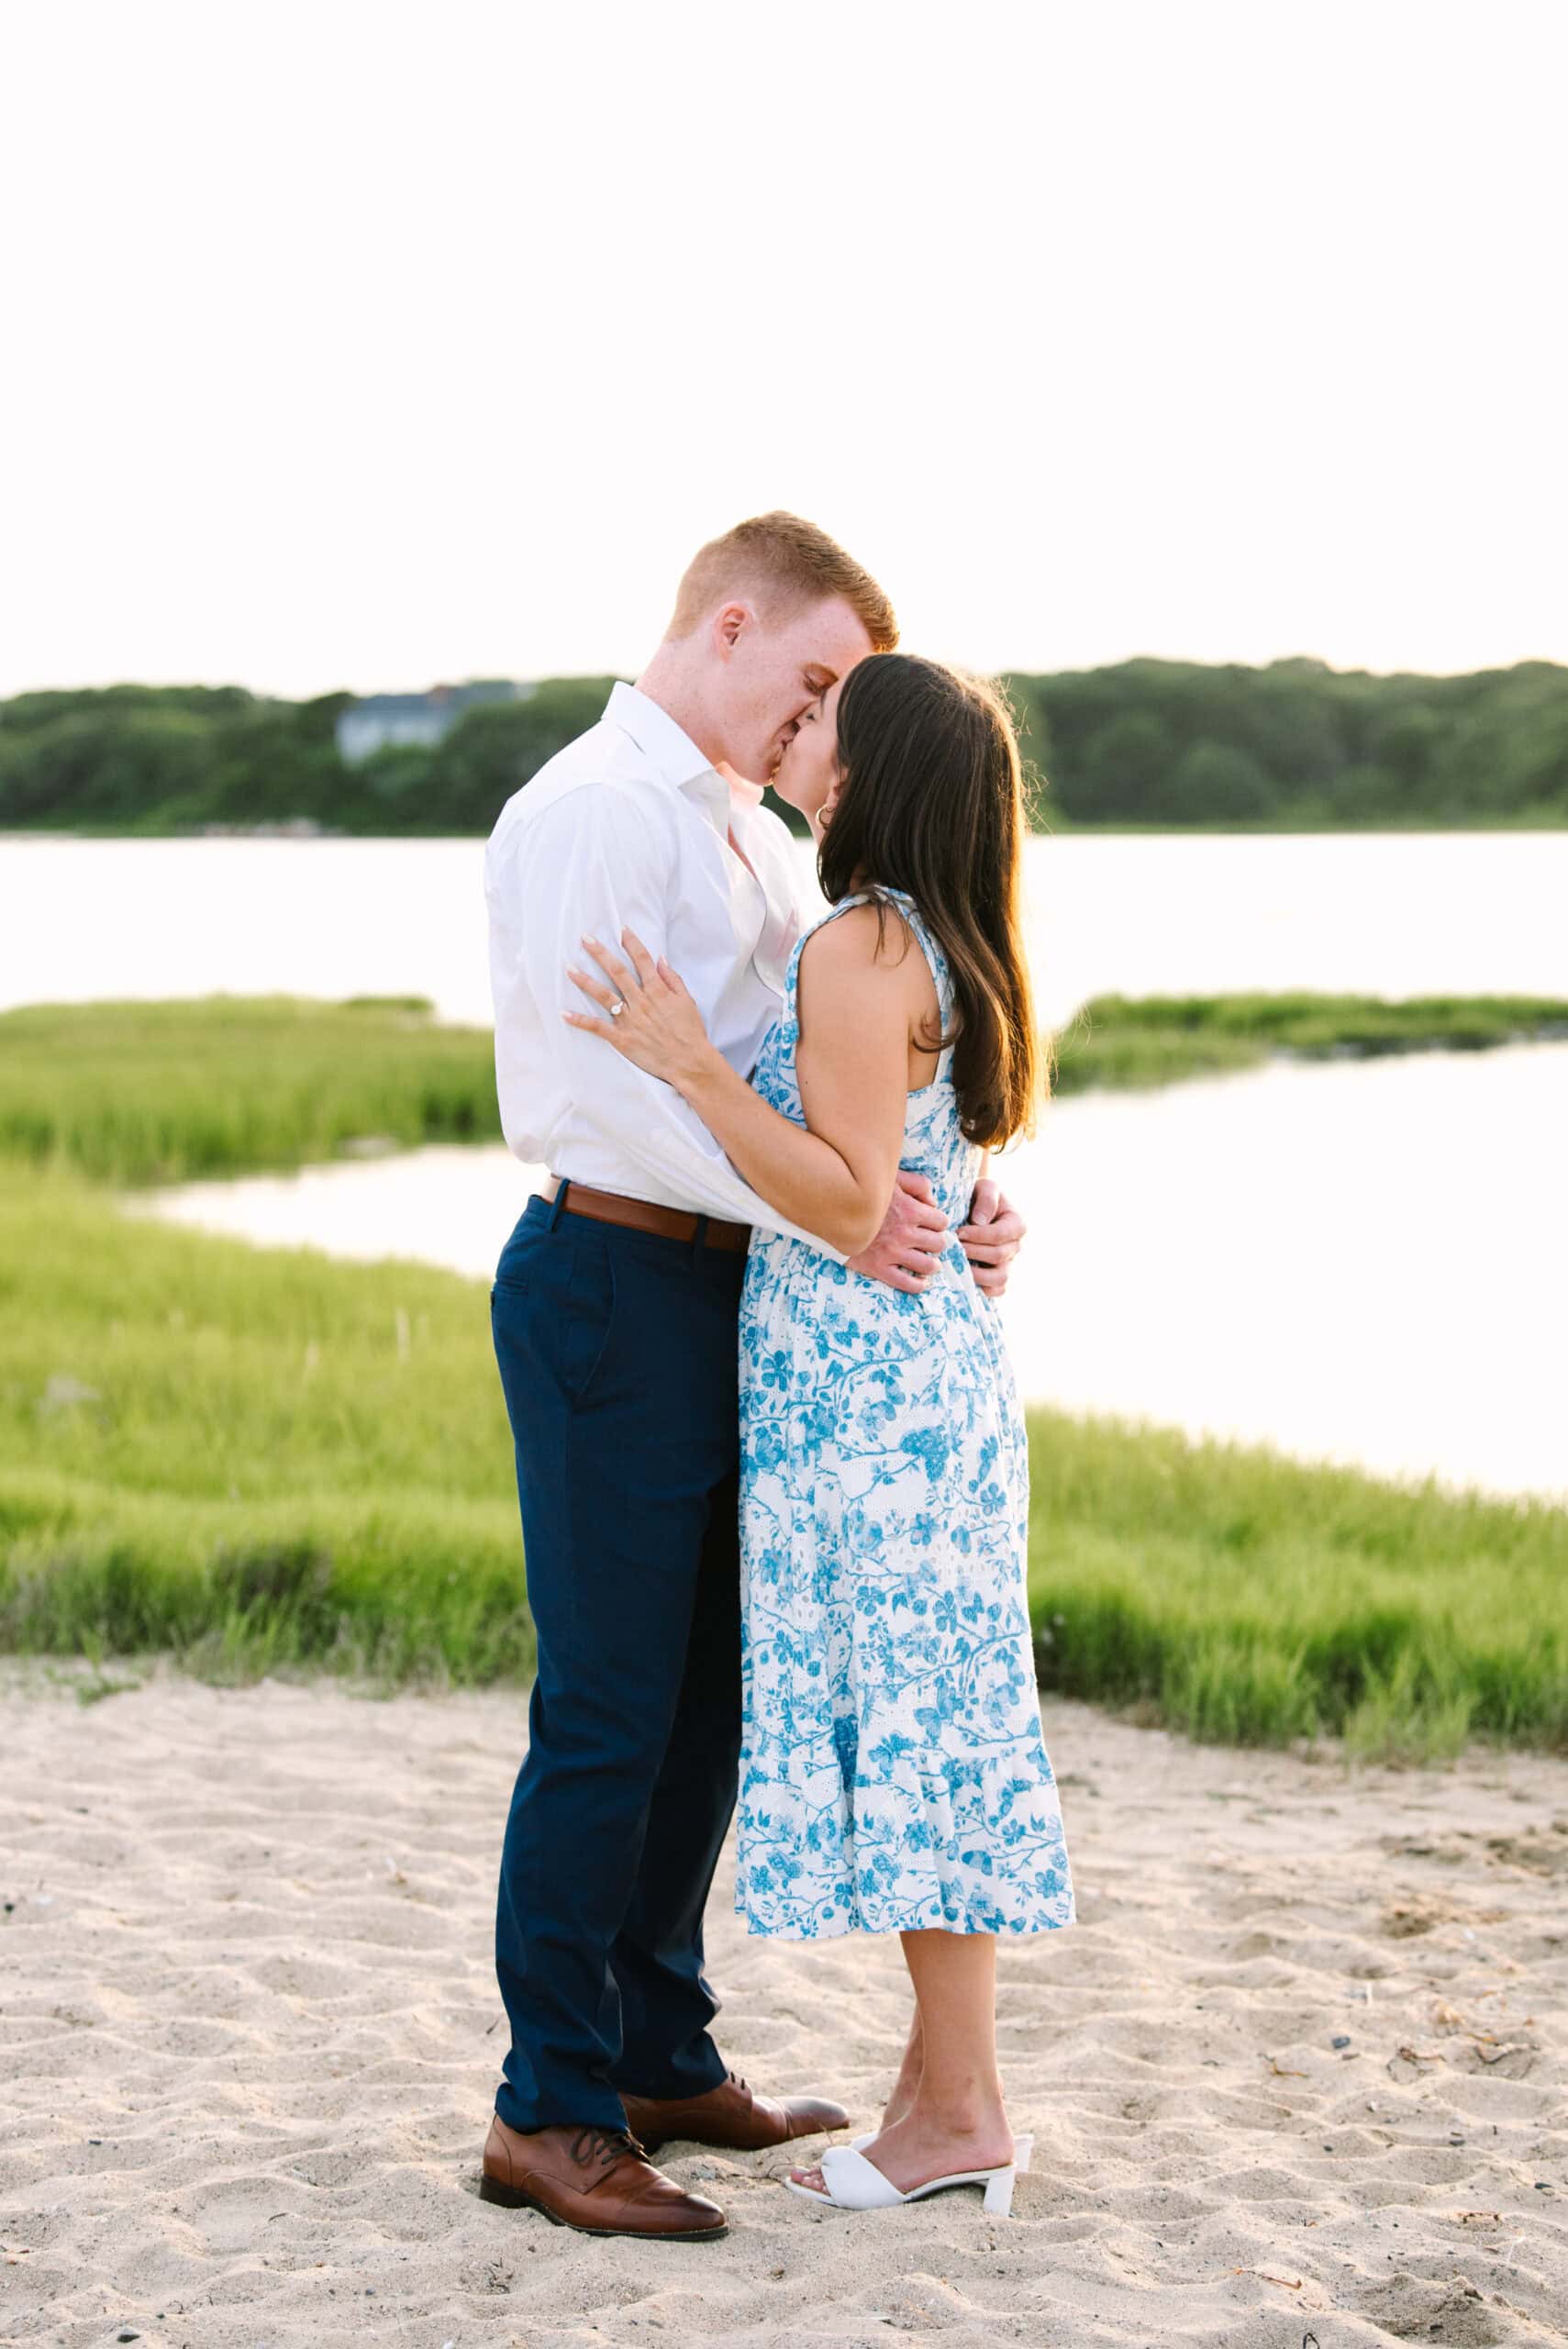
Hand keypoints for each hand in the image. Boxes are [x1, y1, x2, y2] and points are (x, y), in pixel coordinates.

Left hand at [564, 929, 716, 1089]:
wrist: (689, 1062)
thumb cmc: (691, 1032)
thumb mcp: (687, 1001)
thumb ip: (673, 979)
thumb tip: (661, 959)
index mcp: (658, 991)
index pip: (642, 960)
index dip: (631, 943)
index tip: (621, 929)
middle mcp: (641, 1001)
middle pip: (617, 971)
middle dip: (600, 953)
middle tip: (585, 938)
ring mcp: (630, 1020)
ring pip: (603, 995)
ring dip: (585, 981)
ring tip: (569, 968)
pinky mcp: (622, 1038)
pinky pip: (597, 1027)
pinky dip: (580, 1020)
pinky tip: (565, 1013)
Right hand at [845, 1169, 948, 1294]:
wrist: (829, 1210)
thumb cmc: (862, 1192)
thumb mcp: (892, 1178)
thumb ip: (918, 1184)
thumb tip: (933, 1203)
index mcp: (910, 1210)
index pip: (941, 1222)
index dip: (938, 1223)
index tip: (931, 1225)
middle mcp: (904, 1233)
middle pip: (938, 1244)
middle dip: (935, 1243)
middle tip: (928, 1243)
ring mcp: (892, 1252)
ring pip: (928, 1266)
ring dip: (932, 1265)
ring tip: (929, 1263)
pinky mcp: (878, 1267)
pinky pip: (907, 1284)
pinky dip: (918, 1285)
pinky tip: (920, 1281)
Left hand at [957, 1176, 1025, 1296]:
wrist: (972, 1208)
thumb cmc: (978, 1196)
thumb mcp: (985, 1187)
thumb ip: (986, 1199)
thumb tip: (980, 1221)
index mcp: (1016, 1224)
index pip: (1000, 1234)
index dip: (978, 1235)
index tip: (958, 1232)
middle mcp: (1015, 1246)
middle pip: (998, 1255)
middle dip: (973, 1252)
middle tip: (952, 1247)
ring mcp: (1008, 1264)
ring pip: (1000, 1278)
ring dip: (977, 1274)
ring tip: (957, 1265)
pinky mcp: (997, 1277)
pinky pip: (995, 1291)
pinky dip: (981, 1288)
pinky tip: (963, 1278)